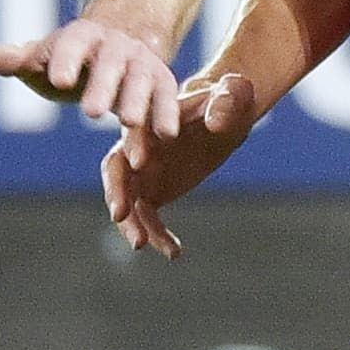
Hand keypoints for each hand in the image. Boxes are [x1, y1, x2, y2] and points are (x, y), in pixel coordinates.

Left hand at [0, 11, 184, 139]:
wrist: (120, 46)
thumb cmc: (73, 61)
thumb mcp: (45, 59)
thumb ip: (20, 61)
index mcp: (82, 36)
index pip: (71, 45)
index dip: (65, 61)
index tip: (57, 80)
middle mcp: (116, 46)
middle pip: (109, 64)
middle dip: (102, 86)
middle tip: (91, 112)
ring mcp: (142, 64)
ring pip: (141, 81)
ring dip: (137, 102)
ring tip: (129, 125)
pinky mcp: (162, 83)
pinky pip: (166, 98)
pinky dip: (165, 117)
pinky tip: (163, 137)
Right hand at [102, 66, 260, 252]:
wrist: (224, 118)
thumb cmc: (227, 101)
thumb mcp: (233, 97)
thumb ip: (228, 100)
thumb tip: (219, 117)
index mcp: (153, 120)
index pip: (137, 130)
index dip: (135, 144)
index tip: (140, 162)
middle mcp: (139, 146)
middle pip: (117, 169)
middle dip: (116, 191)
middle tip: (119, 214)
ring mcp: (142, 172)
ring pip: (127, 200)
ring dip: (130, 223)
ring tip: (141, 245)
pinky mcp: (151, 192)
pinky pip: (147, 218)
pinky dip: (157, 236)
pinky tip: (174, 253)